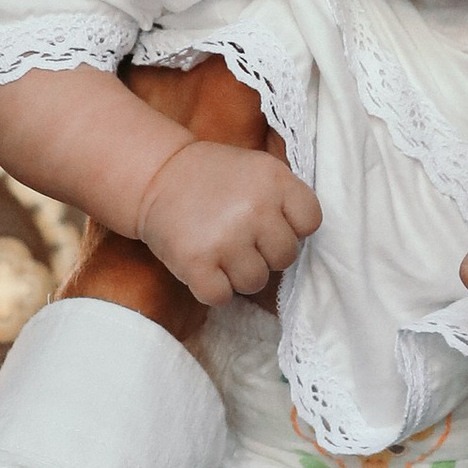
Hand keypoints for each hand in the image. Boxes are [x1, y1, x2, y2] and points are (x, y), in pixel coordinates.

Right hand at [61, 60, 285, 340]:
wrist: (157, 175)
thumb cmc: (215, 178)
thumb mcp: (259, 170)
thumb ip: (287, 199)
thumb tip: (306, 241)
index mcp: (276, 181)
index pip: (310, 223)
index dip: (291, 227)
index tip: (268, 220)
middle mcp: (255, 209)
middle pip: (285, 258)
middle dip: (264, 253)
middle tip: (239, 235)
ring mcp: (226, 238)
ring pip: (256, 282)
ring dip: (238, 273)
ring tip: (220, 249)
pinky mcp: (197, 264)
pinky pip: (222, 297)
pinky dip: (213, 289)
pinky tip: (204, 266)